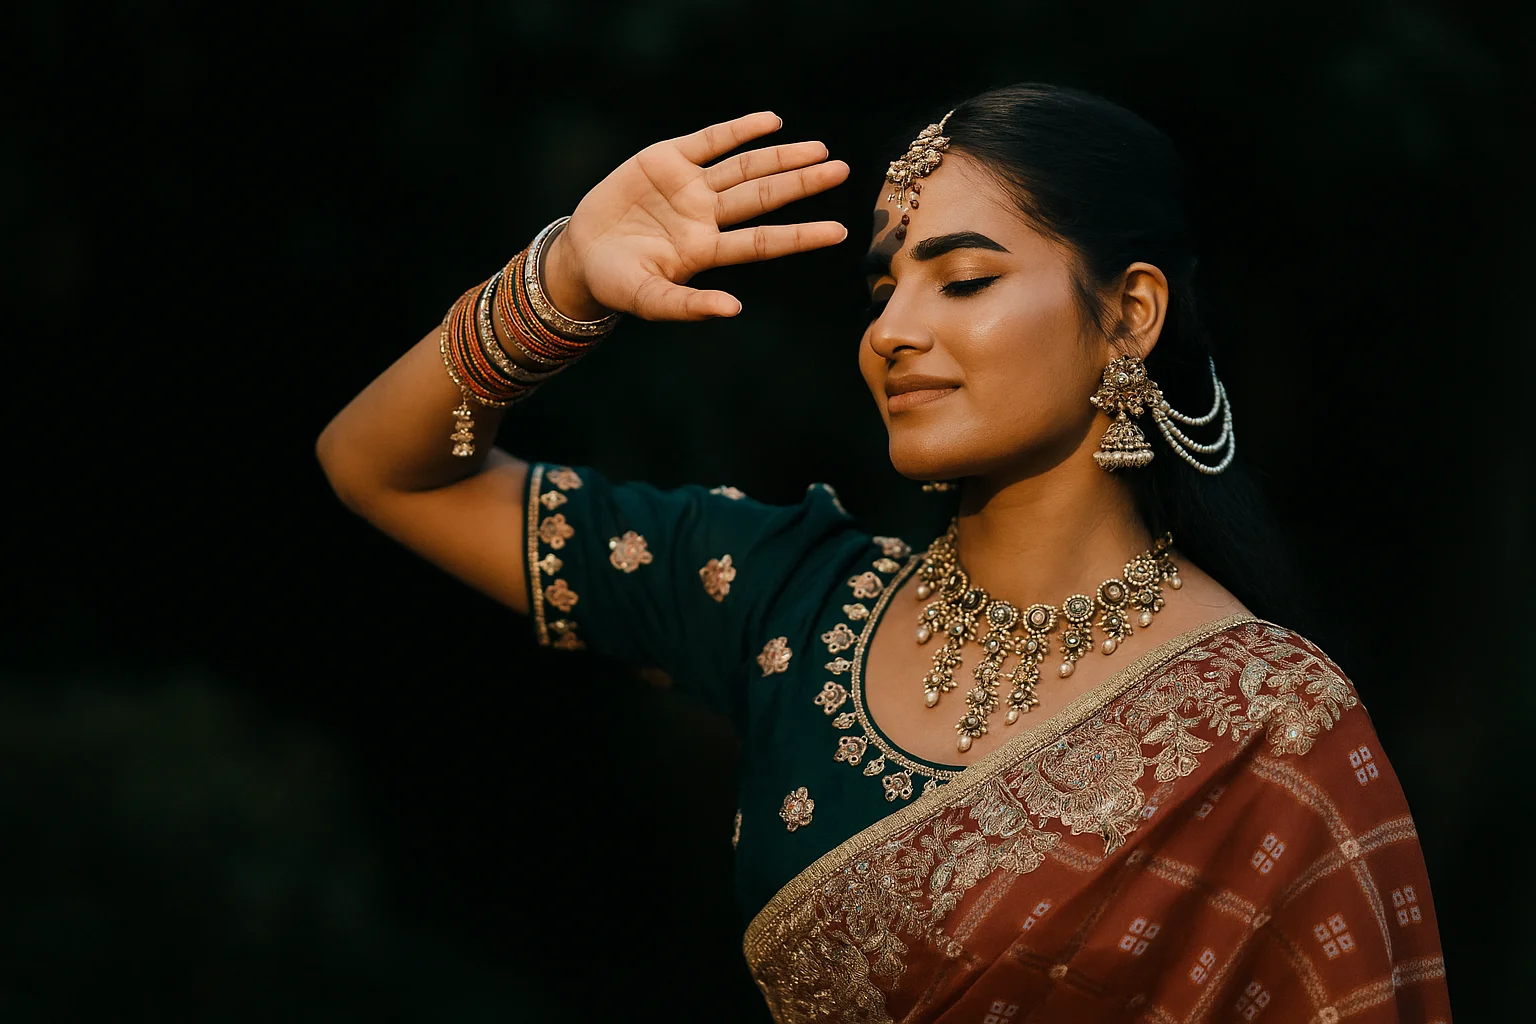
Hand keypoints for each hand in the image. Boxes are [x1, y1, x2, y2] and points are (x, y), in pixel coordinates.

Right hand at [542, 111, 849, 321]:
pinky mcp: (667, 159)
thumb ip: (688, 306)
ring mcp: (690, 186)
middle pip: (763, 196)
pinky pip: (711, 141)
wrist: (581, 255)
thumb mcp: (650, 300)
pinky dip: (740, 130)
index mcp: (706, 250)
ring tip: (819, 149)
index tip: (839, 232)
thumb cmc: (618, 284)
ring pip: (745, 168)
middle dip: (801, 183)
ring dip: (781, 156)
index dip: (801, 235)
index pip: (764, 241)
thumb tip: (733, 310)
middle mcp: (706, 216)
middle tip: (841, 171)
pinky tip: (772, 122)